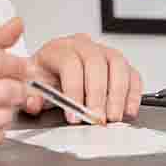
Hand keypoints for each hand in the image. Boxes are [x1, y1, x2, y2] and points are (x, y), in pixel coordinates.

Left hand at [27, 33, 142, 122]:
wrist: (51, 72)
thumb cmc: (44, 78)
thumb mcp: (32, 87)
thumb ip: (31, 96)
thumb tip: (33, 103)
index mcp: (59, 49)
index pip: (70, 63)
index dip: (73, 90)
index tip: (74, 116)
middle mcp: (83, 46)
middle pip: (96, 63)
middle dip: (98, 95)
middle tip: (97, 119)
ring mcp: (104, 52)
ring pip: (118, 65)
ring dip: (118, 94)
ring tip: (113, 117)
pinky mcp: (119, 65)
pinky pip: (132, 74)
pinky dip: (133, 93)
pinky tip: (128, 110)